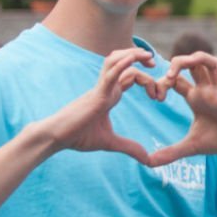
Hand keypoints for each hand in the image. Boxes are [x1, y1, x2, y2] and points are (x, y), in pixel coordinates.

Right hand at [37, 48, 156, 164]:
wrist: (56, 137)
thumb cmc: (78, 136)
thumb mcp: (110, 143)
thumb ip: (130, 148)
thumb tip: (148, 160)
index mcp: (110, 95)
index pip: (131, 76)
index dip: (147, 79)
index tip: (159, 96)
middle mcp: (106, 87)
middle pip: (123, 62)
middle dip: (141, 59)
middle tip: (156, 64)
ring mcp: (100, 89)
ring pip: (115, 61)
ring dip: (132, 55)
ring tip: (148, 57)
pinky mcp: (96, 95)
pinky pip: (110, 74)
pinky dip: (122, 65)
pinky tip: (133, 60)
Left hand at [145, 53, 216, 166]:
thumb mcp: (191, 146)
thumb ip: (171, 153)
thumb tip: (148, 163)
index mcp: (195, 97)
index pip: (176, 79)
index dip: (164, 82)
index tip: (156, 96)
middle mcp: (207, 89)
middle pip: (192, 63)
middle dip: (178, 62)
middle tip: (169, 75)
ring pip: (211, 63)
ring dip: (199, 58)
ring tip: (188, 63)